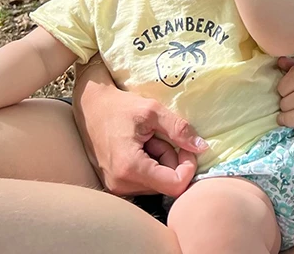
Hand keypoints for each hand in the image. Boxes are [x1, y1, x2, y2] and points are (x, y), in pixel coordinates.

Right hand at [73, 78, 207, 197]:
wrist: (90, 106)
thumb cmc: (120, 106)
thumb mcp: (153, 111)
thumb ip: (179, 129)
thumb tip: (202, 147)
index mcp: (130, 168)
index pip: (174, 186)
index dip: (187, 167)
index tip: (186, 146)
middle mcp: (121, 184)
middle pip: (165, 183)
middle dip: (171, 160)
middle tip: (160, 136)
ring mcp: (116, 187)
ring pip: (156, 182)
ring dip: (160, 160)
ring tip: (147, 138)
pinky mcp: (114, 184)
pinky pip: (144, 180)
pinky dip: (149, 163)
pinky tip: (139, 146)